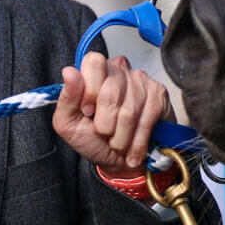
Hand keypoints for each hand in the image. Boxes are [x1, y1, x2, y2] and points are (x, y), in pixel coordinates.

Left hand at [52, 52, 172, 176]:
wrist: (119, 163)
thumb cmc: (92, 138)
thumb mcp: (69, 123)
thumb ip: (66, 98)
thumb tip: (69, 72)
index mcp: (95, 71)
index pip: (94, 62)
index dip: (90, 91)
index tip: (87, 111)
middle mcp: (119, 69)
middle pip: (111, 92)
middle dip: (105, 124)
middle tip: (104, 133)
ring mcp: (141, 80)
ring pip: (129, 111)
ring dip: (120, 138)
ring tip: (118, 143)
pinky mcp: (158, 95)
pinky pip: (146, 120)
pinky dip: (137, 142)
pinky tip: (132, 149)